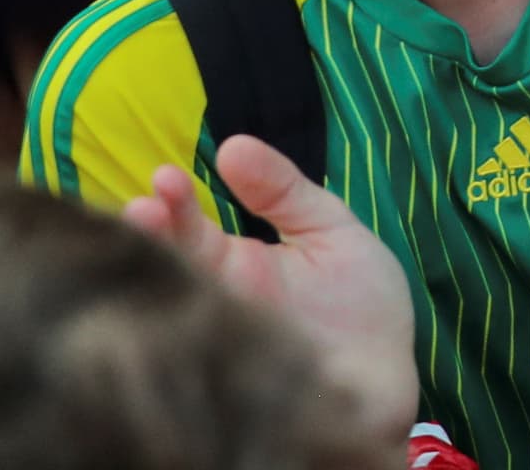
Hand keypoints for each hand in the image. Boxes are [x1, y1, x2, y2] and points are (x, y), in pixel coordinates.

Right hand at [123, 136, 421, 446]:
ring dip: (150, 278)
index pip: (186, 228)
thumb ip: (284, 190)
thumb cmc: (362, 305)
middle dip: (147, 237)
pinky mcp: (222, 379)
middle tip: (142, 211)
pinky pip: (185, 357)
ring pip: (162, 309)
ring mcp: (213, 341)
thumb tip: (231, 145)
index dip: (172, 204)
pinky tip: (171, 306)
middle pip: (163, 266)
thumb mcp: (330, 231)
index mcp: (232, 263)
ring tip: (145, 243)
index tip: (165, 178)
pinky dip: (173, 333)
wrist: (387, 384)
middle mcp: (211, 301)